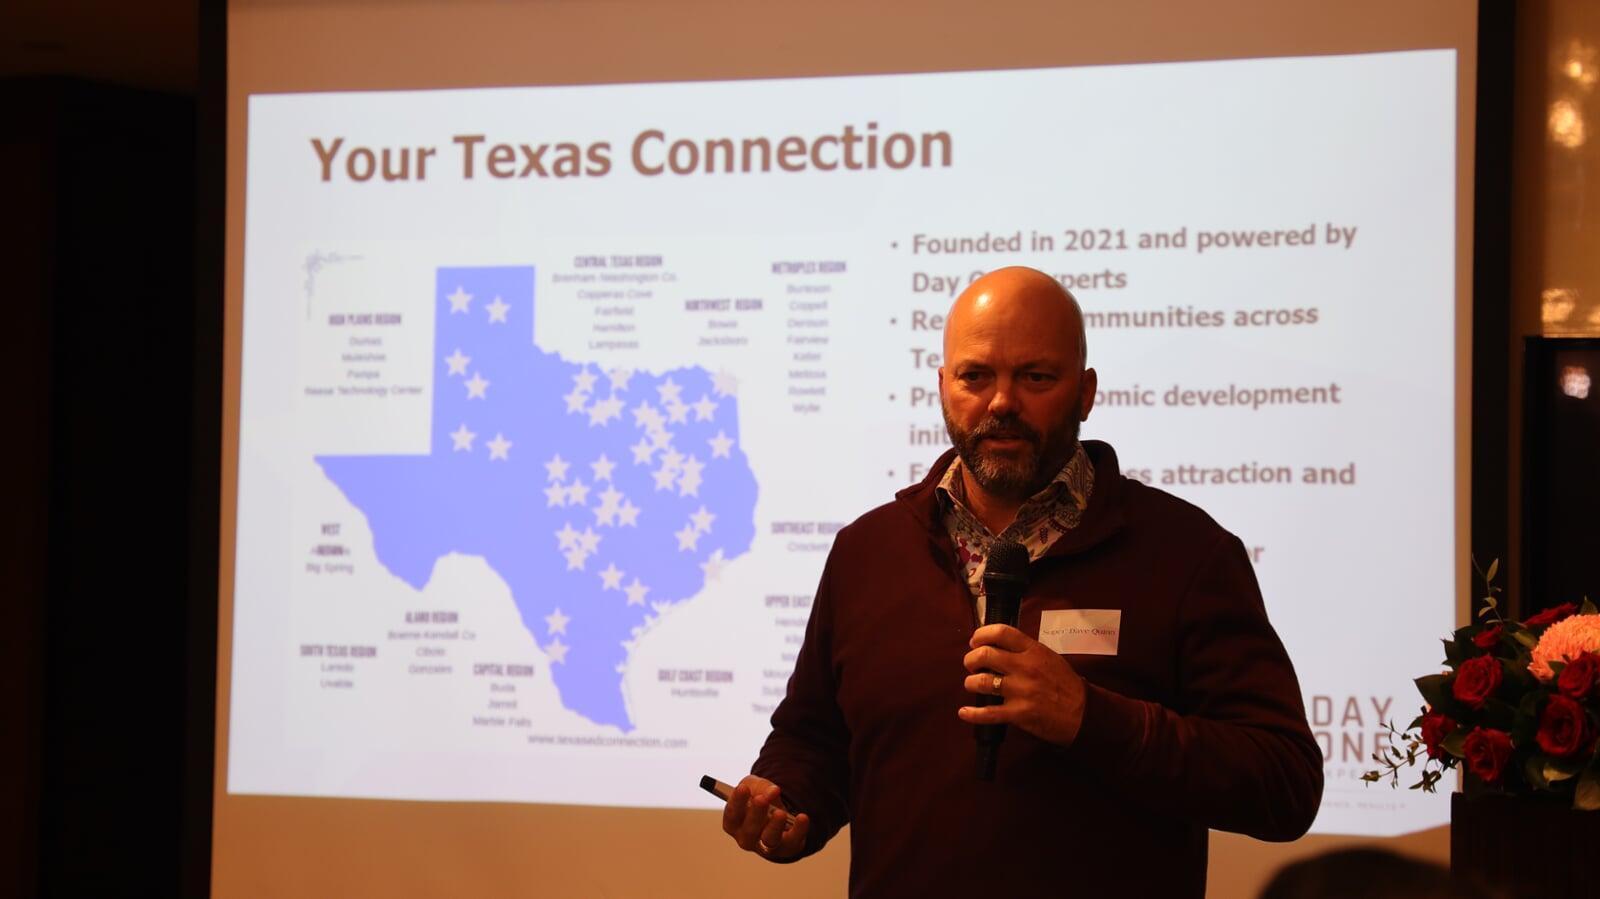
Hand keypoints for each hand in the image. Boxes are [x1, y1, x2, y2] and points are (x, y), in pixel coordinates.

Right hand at [720, 776, 810, 859]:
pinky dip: (798, 829)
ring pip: (769, 840)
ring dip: (774, 826)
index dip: (737, 802)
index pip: (732, 815)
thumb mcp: (753, 787)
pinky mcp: (786, 847)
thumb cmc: (759, 801)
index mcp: (734, 823)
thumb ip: (760, 787)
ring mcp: (766, 846)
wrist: (778, 815)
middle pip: (749, 830)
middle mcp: (747, 838)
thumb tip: (773, 791)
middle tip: (761, 799)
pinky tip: (802, 817)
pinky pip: (792, 841)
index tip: (743, 788)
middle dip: (755, 813)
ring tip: (780, 812)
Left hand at [959, 623, 1086, 745]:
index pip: (1001, 632)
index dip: (981, 634)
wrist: (1083, 714)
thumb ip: (1026, 651)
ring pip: (982, 682)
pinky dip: (972, 714)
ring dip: (971, 683)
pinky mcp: (1018, 714)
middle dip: (971, 659)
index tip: (975, 642)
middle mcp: (1025, 667)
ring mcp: (1020, 691)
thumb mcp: (1049, 657)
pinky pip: (988, 713)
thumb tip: (998, 646)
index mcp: (1033, 651)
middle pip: (985, 655)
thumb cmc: (1065, 684)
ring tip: (972, 685)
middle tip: (971, 665)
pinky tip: (964, 713)